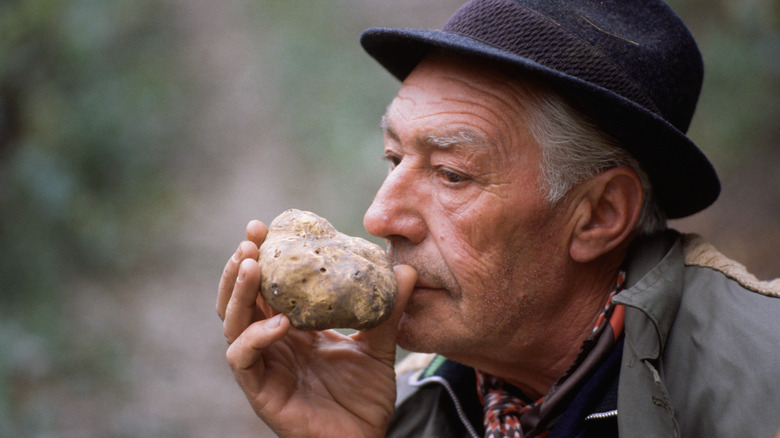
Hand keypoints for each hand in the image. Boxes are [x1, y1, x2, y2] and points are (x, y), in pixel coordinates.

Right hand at [217, 220, 416, 437]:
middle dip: (239, 265)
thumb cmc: (364, 398)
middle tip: (251, 238)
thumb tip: (407, 270)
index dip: (261, 256)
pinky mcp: (260, 390)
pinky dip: (254, 337)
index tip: (264, 226)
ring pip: (231, 323)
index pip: (267, 285)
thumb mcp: (378, 346)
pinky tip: (280, 323)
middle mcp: (270, 342)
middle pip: (238, 298)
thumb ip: (389, 311)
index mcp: (292, 327)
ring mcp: (263, 365)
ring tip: (251, 265)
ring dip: (237, 291)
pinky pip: (242, 359)